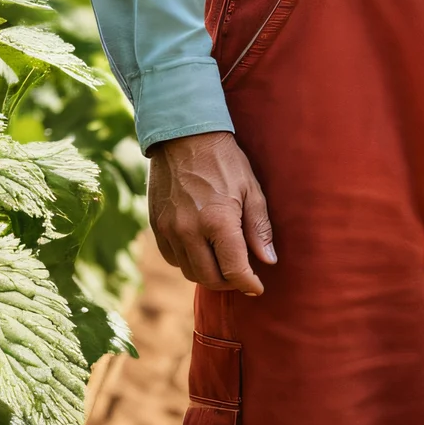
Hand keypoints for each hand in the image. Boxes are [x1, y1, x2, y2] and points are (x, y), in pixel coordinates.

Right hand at [148, 131, 275, 295]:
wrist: (183, 136)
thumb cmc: (224, 161)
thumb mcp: (251, 189)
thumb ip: (259, 228)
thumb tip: (268, 261)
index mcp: (218, 221)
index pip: (234, 270)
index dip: (249, 284)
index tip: (257, 288)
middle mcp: (189, 230)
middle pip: (209, 278)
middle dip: (229, 283)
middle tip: (241, 275)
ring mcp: (168, 229)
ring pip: (189, 271)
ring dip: (208, 273)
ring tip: (222, 263)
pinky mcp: (155, 225)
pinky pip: (172, 258)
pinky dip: (188, 261)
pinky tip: (201, 250)